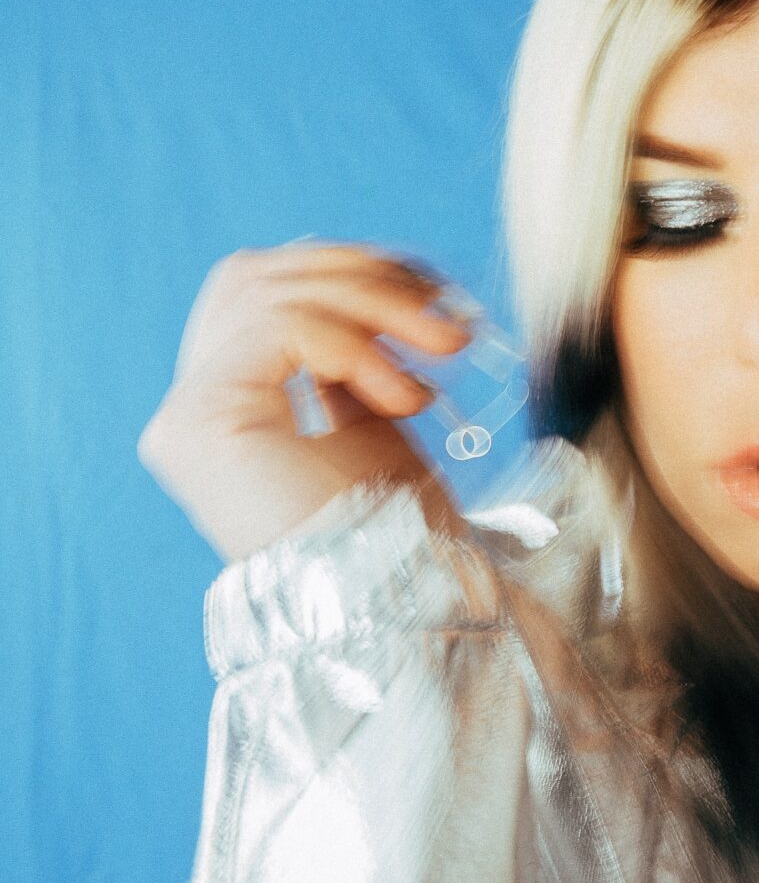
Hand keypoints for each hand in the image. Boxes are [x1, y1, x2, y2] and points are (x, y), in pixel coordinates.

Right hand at [138, 240, 476, 561]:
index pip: (263, 292)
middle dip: (363, 277)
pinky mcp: (202, 422)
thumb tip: (370, 290)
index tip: (432, 297)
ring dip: (375, 305)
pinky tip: (404, 395)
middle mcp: (192, 410)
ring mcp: (188, 417)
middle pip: (257, 277)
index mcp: (227, 407)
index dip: (347, 274)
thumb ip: (347, 359)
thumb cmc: (399, 533)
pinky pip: (278, 327)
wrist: (404, 609)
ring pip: (268, 290)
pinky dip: (354, 342)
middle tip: (446, 321)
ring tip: (443, 350)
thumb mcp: (372, 419)